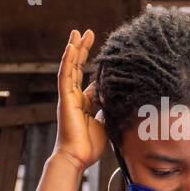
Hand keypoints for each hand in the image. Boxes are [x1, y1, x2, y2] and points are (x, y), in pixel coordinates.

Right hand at [56, 29, 108, 169]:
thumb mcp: (108, 123)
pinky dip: (67, 60)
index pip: (90, 80)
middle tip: (88, 34)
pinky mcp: (65, 98)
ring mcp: (68, 97)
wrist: (78, 157)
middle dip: (83, 51)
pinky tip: (71, 46)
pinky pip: (65, 75)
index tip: (104, 55)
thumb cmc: (92, 145)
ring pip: (70, 67)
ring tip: (77, 33)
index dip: (95, 68)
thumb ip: (112, 110)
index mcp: (85, 104)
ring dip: (74, 49)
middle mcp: (74, 97)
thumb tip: (124, 101)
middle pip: (78, 68)